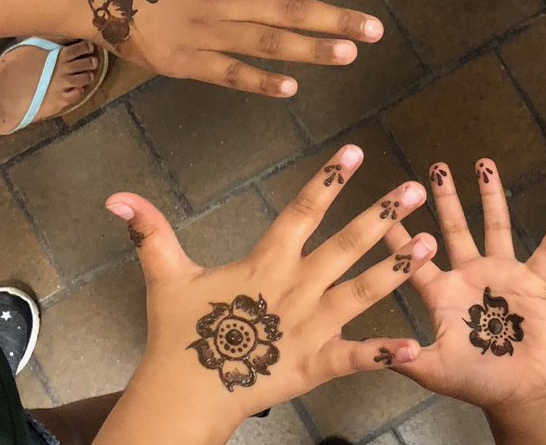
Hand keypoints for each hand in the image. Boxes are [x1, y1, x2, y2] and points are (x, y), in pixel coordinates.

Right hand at [75, 0, 383, 94]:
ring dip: (311, 50)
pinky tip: (290, 87)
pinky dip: (259, 81)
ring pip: (267, 43)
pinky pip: (228, 73)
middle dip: (335, 19)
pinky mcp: (183, 61)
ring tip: (349, 54)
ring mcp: (205, 32)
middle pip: (289, 10)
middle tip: (376, 29)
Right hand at [99, 144, 436, 439]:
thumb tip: (116, 196)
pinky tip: (416, 345)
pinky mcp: (314, 365)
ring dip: (396, 270)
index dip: (328, 180)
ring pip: (360, 293)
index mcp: (265, 263)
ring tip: (430, 248)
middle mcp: (294, 290)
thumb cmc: (177, 334)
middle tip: (414, 189)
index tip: (354, 150)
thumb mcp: (165, 276)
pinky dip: (383, 353)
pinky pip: (353, 358)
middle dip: (381, 216)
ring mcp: (308, 329)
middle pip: (344, 246)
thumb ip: (150, 231)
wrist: (182, 395)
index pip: (301, 211)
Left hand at [384, 158, 545, 409]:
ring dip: (492, 196)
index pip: (415, 258)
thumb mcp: (433, 370)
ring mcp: (501, 275)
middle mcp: (469, 275)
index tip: (386, 203)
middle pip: (455, 228)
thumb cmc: (475, 381)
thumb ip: (404, 357)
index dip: (400, 233)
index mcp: (443, 293)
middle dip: (446, 198)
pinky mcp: (532, 283)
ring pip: (495, 227)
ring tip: (484, 164)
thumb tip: (368, 351)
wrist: (520, 393)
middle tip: (437, 166)